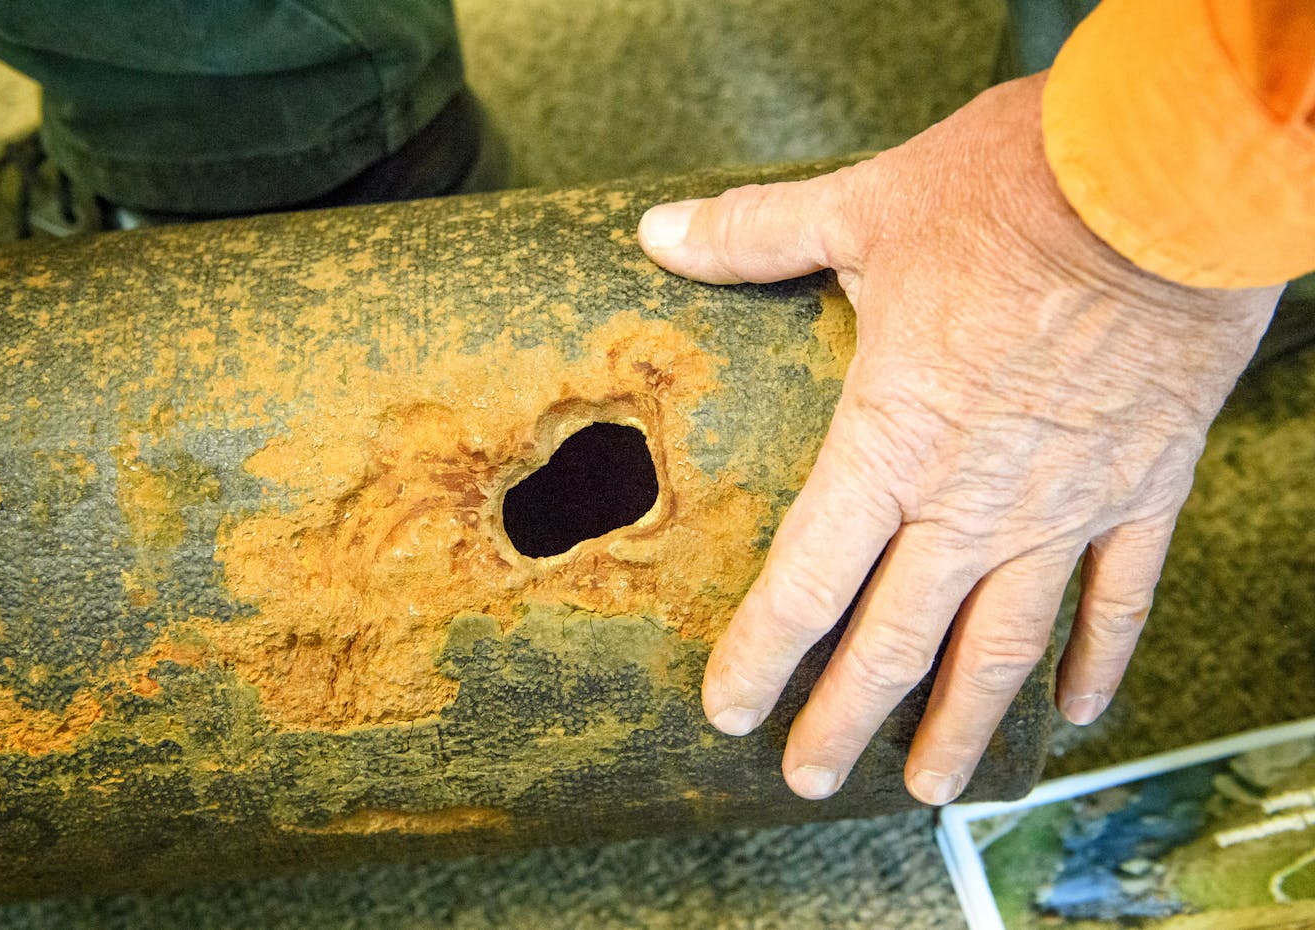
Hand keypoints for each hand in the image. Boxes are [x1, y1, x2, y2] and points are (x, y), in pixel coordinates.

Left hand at [638, 73, 1279, 804]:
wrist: (1164, 184)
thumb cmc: (1013, 194)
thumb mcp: (866, 207)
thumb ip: (756, 234)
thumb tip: (659, 232)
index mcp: (890, 444)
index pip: (806, 583)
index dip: (760, 656)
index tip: (730, 712)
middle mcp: (972, 503)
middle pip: (896, 642)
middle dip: (844, 719)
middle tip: (808, 779)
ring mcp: (1064, 508)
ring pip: (1002, 647)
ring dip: (961, 723)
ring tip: (931, 787)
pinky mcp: (1143, 491)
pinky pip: (1119, 600)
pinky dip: (1096, 662)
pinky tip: (1073, 712)